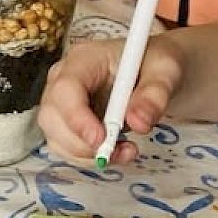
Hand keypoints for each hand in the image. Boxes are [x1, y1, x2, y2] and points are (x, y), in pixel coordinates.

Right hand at [38, 36, 182, 165]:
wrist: (152, 73)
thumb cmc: (155, 64)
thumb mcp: (165, 70)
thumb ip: (155, 94)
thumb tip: (140, 123)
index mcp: (82, 59)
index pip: (65, 89)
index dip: (77, 118)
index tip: (101, 139)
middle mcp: (61, 81)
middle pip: (52, 118)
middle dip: (81, 143)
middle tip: (118, 151)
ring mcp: (59, 105)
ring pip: (56, 139)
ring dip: (88, 155)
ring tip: (126, 151)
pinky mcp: (64, 125)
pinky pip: (66, 149)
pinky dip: (90, 158)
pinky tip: (117, 151)